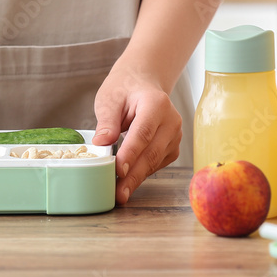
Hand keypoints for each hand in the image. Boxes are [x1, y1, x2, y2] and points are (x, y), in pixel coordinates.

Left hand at [93, 64, 181, 204]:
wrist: (144, 83)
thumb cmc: (125, 89)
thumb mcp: (110, 98)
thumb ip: (107, 121)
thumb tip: (102, 144)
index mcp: (156, 103)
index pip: (143, 132)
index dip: (131, 153)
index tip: (118, 171)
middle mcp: (171, 120)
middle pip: (152, 152)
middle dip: (134, 175)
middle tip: (118, 194)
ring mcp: (175, 134)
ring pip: (155, 161)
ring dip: (137, 178)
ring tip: (119, 193)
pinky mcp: (173, 146)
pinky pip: (157, 164)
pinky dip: (142, 173)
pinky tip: (128, 181)